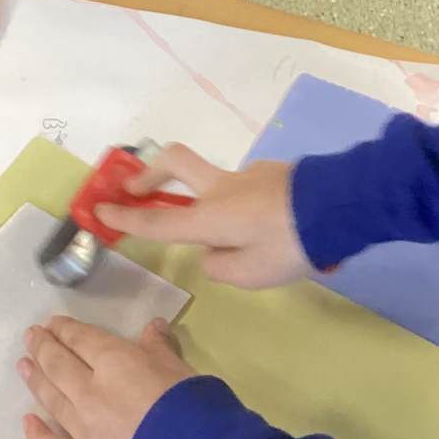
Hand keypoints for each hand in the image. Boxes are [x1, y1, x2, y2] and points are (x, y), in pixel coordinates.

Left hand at [18, 317, 194, 438]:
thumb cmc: (191, 406)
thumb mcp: (180, 367)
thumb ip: (160, 347)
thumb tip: (153, 326)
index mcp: (116, 364)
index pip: (83, 341)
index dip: (66, 330)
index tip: (51, 324)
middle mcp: (91, 393)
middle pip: (59, 366)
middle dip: (44, 348)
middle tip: (31, 337)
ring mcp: (83, 431)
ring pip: (53, 401)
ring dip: (36, 381)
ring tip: (23, 366)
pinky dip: (38, 435)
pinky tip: (27, 422)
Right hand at [100, 145, 312, 288]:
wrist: (339, 205)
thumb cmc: (290, 246)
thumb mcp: (251, 275)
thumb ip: (221, 266)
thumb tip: (213, 250)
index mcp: (209, 218)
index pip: (156, 221)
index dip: (125, 218)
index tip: (100, 209)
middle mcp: (221, 190)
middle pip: (174, 163)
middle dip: (148, 172)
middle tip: (135, 185)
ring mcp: (247, 176)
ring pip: (214, 180)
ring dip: (208, 198)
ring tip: (243, 237)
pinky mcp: (271, 173)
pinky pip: (246, 190)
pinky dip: (245, 206)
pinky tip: (271, 229)